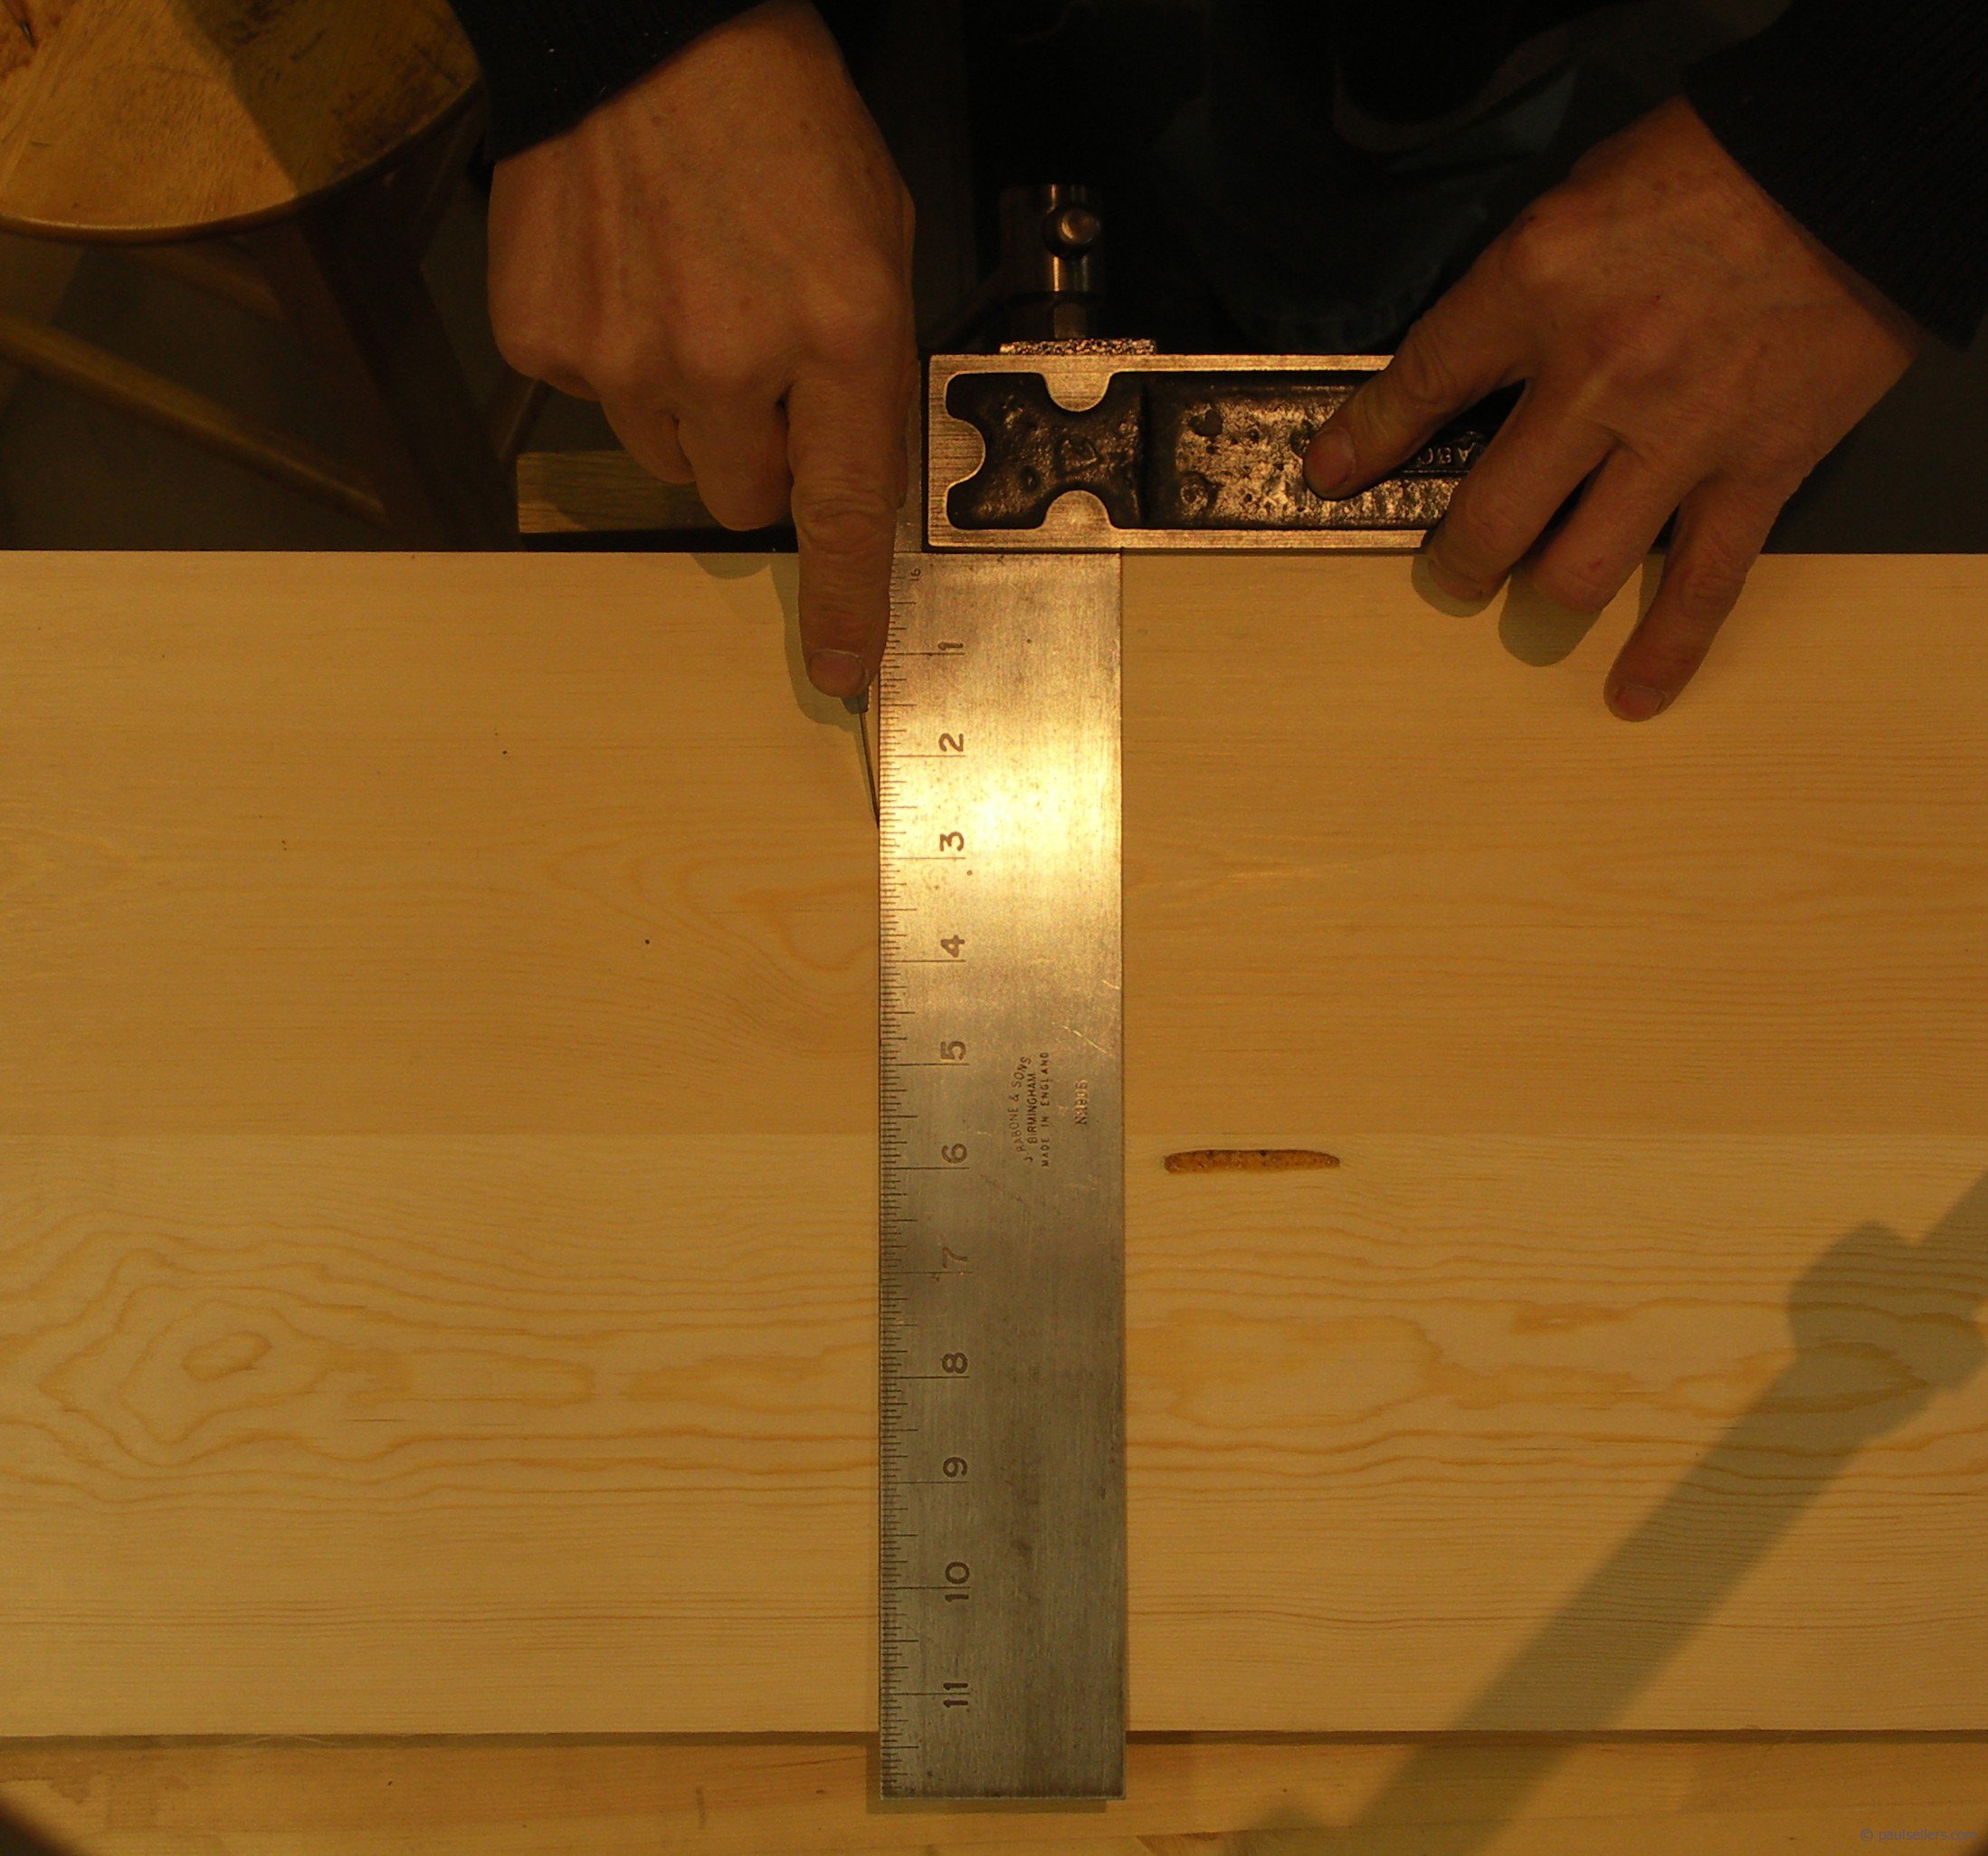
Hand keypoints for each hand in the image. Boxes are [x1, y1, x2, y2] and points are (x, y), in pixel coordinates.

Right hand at [486, 0, 915, 698]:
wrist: (644, 25)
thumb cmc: (778, 119)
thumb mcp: (875, 236)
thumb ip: (866, 369)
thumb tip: (850, 475)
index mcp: (840, 333)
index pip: (844, 511)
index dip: (846, 603)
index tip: (843, 668)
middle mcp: (731, 361)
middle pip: (744, 498)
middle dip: (759, 450)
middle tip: (755, 357)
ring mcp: (626, 355)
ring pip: (667, 456)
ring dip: (683, 403)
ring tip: (685, 292)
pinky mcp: (545, 338)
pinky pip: (590, 400)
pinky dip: (611, 355)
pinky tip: (625, 272)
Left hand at [1304, 98, 1920, 719]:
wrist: (1862, 163)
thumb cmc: (1717, 163)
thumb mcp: (1578, 200)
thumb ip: (1516, 288)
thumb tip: (1467, 370)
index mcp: (1538, 289)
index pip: (1422, 384)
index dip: (1365, 442)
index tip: (1328, 476)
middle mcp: (1596, 375)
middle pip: (1490, 514)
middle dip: (1457, 559)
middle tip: (1452, 568)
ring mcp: (1677, 436)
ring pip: (1576, 569)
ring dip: (1539, 599)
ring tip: (1530, 600)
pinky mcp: (1757, 471)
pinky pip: (1701, 584)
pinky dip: (1664, 649)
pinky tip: (1632, 693)